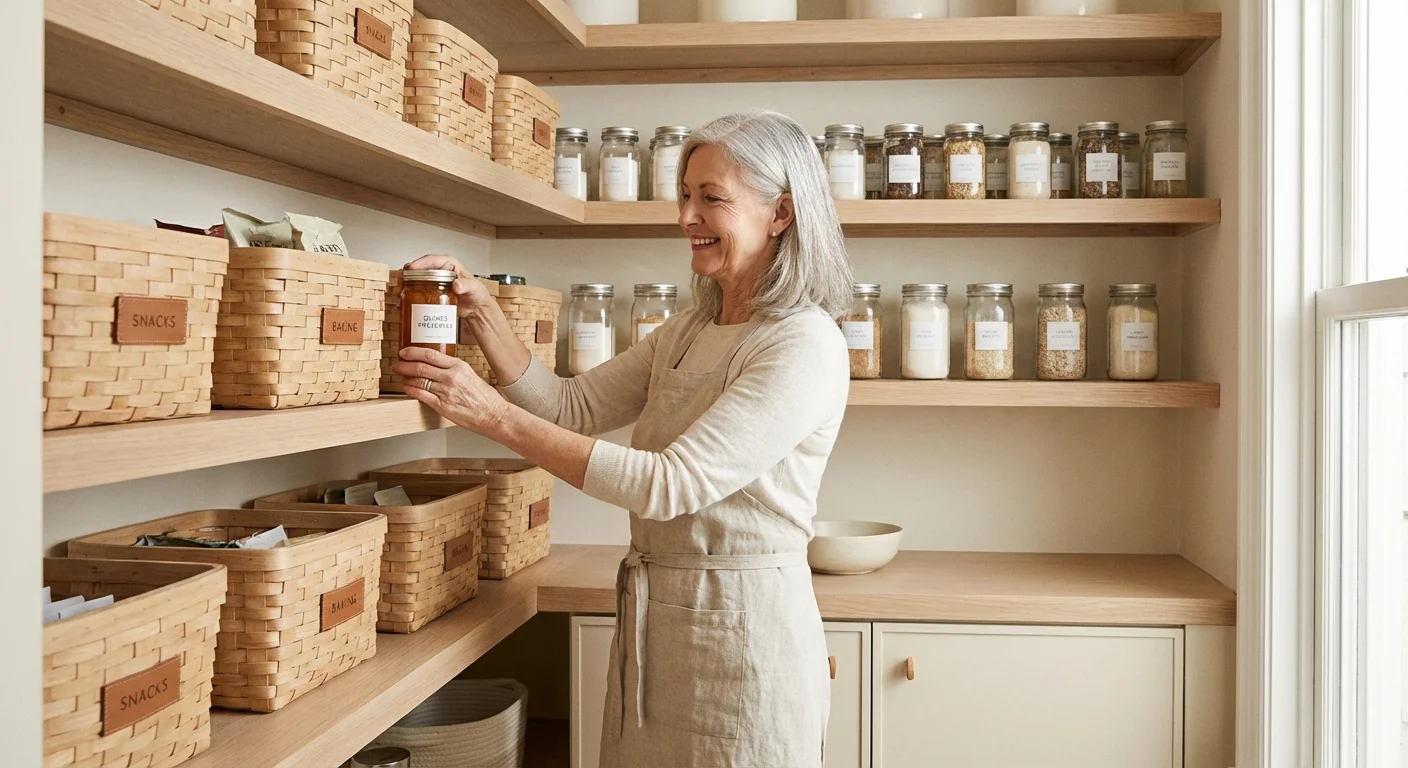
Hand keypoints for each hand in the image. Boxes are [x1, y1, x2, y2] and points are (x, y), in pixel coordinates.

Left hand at [393, 346, 509, 435]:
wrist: (494, 415)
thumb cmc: (485, 398)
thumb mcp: (470, 375)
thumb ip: (453, 370)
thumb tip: (436, 367)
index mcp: (459, 366)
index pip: (430, 355)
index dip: (413, 352)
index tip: (404, 352)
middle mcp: (451, 377)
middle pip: (420, 366)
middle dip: (404, 364)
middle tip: (397, 364)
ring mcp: (446, 392)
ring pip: (418, 380)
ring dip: (405, 377)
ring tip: (399, 376)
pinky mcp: (443, 406)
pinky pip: (421, 395)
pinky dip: (410, 390)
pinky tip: (407, 388)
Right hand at [404, 254, 497, 318]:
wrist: (476, 309)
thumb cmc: (477, 295)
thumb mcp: (474, 288)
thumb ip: (466, 285)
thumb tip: (456, 284)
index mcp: (451, 264)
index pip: (433, 260)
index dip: (421, 263)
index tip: (412, 267)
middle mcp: (441, 270)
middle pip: (423, 267)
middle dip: (411, 271)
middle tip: (403, 277)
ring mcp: (436, 281)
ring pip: (420, 277)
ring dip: (410, 281)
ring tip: (403, 287)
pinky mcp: (434, 292)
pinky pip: (421, 289)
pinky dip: (414, 291)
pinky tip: (408, 296)